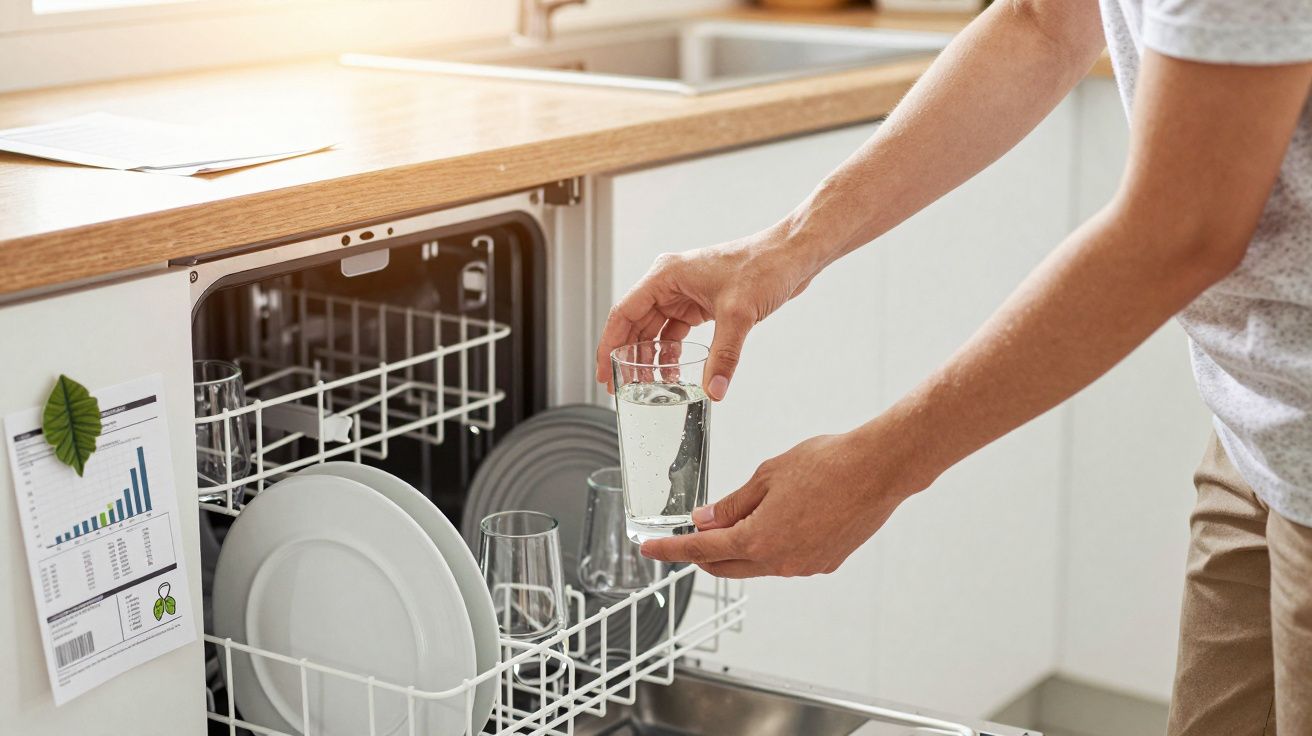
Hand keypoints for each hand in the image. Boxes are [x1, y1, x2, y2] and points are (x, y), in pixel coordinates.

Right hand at [594, 225, 820, 399]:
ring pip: (655, 331)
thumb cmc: (764, 266)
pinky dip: (673, 354)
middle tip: (621, 388)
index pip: (624, 313)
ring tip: (649, 388)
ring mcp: (685, 293)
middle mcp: (669, 283)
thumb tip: (714, 391)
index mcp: (665, 275)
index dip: (609, 346)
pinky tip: (675, 375)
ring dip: (651, 359)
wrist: (792, 256)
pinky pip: (676, 332)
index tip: (603, 374)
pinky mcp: (701, 303)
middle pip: (636, 325)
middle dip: (628, 357)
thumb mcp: (739, 314)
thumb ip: (723, 356)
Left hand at [639, 429, 915, 577]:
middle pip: (726, 566)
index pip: (701, 550)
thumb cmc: (828, 464)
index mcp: (758, 539)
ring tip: (737, 518)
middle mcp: (780, 561)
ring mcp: (804, 566)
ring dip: (739, 548)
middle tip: (690, 533)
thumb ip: (732, 503)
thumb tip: (705, 520)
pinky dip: (770, 546)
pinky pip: (785, 560)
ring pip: (757, 564)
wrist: (879, 469)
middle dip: (703, 553)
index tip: (650, 549)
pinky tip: (777, 520)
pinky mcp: (825, 562)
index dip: (671, 549)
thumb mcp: (767, 475)